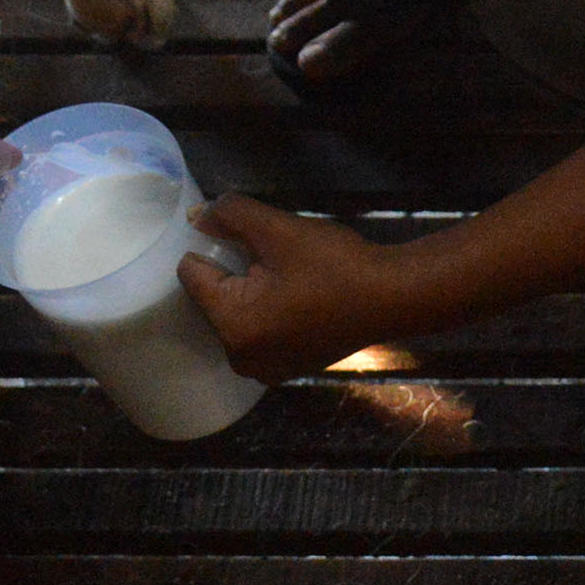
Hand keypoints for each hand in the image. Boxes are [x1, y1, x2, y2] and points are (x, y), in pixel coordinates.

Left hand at [181, 195, 411, 383]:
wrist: (393, 297)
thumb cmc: (337, 265)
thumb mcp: (280, 229)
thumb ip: (230, 216)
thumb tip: (196, 216)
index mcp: (233, 328)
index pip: (191, 275)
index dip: (215, 248)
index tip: (247, 241)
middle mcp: (241, 359)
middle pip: (211, 298)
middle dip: (233, 273)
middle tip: (273, 259)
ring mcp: (265, 369)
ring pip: (235, 313)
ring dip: (250, 292)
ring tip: (288, 276)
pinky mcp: (285, 368)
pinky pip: (257, 331)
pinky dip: (267, 311)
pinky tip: (298, 296)